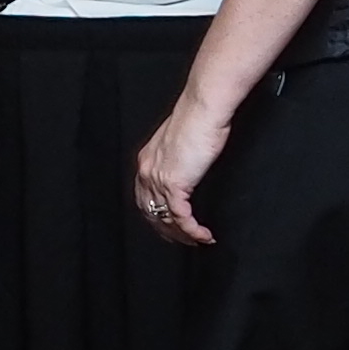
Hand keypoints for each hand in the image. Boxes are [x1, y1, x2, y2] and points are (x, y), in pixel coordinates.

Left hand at [134, 88, 235, 247]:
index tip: (168, 227)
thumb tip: (188, 169)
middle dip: (167, 231)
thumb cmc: (198, 118)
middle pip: (151, 213)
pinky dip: (194, 231)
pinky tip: (204, 235)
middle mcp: (148, 171)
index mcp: (147, 160)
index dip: (155, 216)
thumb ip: (179, 158)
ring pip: (166, 220)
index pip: (144, 198)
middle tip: (182, 241)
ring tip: (197, 240)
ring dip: (183, 235)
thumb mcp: (181, 142)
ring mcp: (159, 179)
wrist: (203, 108)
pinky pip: (182, 218)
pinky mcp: (175, 185)